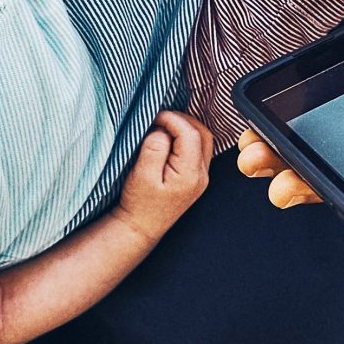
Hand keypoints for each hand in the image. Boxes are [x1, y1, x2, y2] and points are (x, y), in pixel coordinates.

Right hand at [116, 110, 212, 240]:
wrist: (141, 227)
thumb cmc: (139, 203)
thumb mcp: (142, 175)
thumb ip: (154, 148)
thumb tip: (162, 130)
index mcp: (190, 173)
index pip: (190, 134)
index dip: (172, 119)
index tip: (153, 116)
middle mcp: (201, 175)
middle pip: (202, 134)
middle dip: (181, 120)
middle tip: (159, 117)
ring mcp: (200, 177)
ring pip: (203, 140)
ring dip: (185, 127)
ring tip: (163, 125)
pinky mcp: (195, 178)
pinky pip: (198, 150)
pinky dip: (186, 138)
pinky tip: (169, 137)